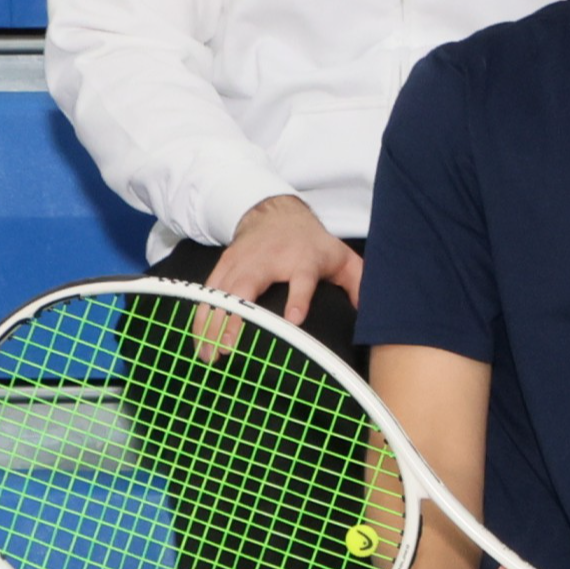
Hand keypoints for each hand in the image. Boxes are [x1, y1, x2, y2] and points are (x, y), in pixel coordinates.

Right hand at [194, 194, 364, 358]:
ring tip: (208, 354)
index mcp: (302, 260)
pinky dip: (201, 316)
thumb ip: (359, 284)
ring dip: (212, 324)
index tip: (294, 320)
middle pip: (248, 289)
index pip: (302, 279)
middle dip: (236, 319)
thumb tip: (371, 315)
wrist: (276, 214)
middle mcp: (268, 260)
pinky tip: (198, 339)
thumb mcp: (342, 258)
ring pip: (222, 294)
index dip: (298, 298)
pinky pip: (208, 294)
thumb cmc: (312, 244)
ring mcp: (241, 263)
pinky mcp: (223, 267)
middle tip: (228, 350)